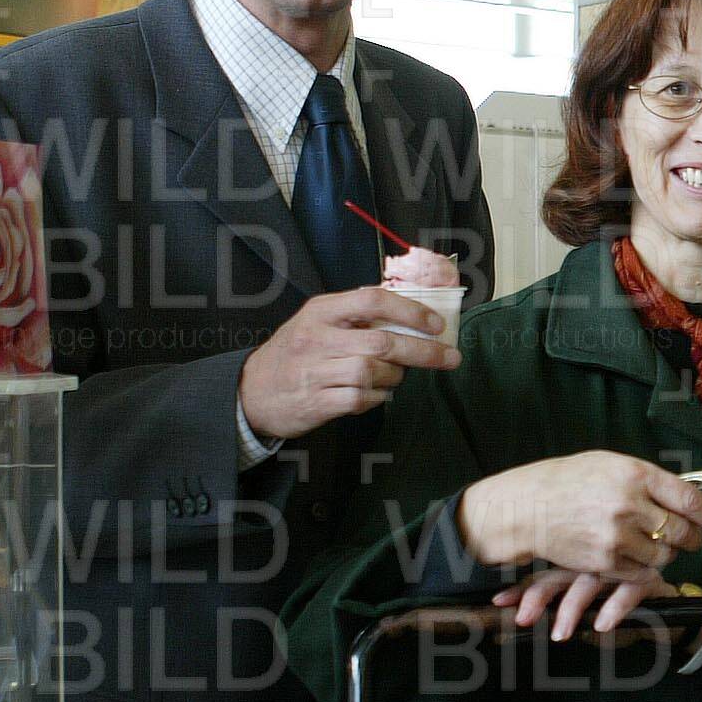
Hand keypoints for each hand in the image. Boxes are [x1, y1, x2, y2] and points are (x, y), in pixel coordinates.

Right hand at [239, 288, 459, 440]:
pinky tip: (377, 394)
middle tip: (450, 357)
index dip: (410, 310)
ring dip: (395, 377)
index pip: (372, 299)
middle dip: (424, 351)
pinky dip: (378, 398)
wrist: (251, 392)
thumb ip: (357, 316)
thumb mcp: (318, 322)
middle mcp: (317, 338)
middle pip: (382, 341)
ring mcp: (315, 371)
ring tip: (394, 377)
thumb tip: (411, 312)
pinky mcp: (317, 402)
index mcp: (321, 311)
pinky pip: (362, 399)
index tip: (436, 323)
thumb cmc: (296, 354)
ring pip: (374, 371)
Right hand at [458, 451, 701, 581]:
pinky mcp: (603, 562)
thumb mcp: (610, 464)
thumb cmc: (568, 481)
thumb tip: (685, 498)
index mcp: (635, 474)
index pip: (690, 499)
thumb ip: (648, 481)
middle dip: (692, 540)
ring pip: (664, 556)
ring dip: (666, 554)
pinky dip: (645, 569)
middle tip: (689, 539)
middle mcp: (628, 505)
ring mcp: (615, 536)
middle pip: (682, 532)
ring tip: (651, 544)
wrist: (526, 508)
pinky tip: (633, 556)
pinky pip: (642, 573)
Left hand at [493, 568, 674, 643]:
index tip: (500, 603)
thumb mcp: (590, 610)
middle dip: (538, 596)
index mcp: (578, 561)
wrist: (670, 600)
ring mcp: (620, 564)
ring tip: (561, 634)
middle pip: (561, 572)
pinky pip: (628, 588)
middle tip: (524, 620)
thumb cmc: (624, 601)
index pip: (545, 572)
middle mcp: (595, 559)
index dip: (523, 589)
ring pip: (590, 579)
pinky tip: (603, 625)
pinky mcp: (647, 574)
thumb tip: (522, 622)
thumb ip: (564, 611)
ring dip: (573, 607)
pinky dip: (615, 607)